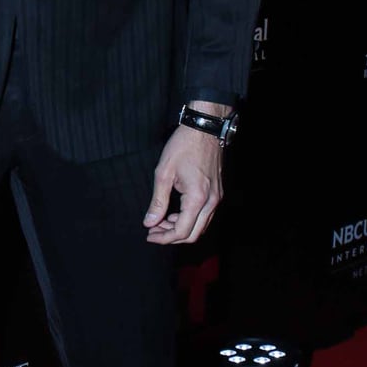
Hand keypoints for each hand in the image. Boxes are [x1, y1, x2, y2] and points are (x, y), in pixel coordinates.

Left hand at [143, 128, 223, 245]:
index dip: (164, 238)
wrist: (203, 129)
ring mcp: (217, 198)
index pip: (182, 231)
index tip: (149, 235)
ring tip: (161, 222)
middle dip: (172, 236)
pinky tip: (174, 213)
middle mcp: (211, 202)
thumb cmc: (182, 146)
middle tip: (154, 231)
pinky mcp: (217, 193)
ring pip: (201, 226)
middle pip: (194, 234)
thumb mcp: (163, 173)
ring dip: (181, 229)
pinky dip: (190, 220)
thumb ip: (157, 201)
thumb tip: (149, 222)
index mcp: (197, 198)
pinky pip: (205, 216)